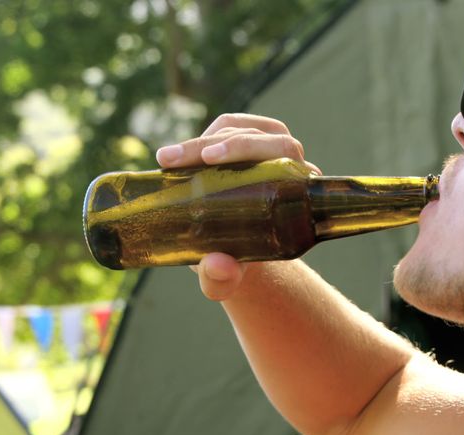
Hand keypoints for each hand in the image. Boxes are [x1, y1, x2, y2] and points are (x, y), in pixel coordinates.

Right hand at [156, 113, 319, 301]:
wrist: (232, 254)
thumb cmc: (234, 263)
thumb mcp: (227, 279)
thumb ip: (222, 279)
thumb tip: (216, 265)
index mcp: (296, 192)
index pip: (282, 153)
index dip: (247, 149)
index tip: (210, 159)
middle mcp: (288, 165)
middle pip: (258, 137)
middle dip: (210, 145)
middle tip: (172, 160)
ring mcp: (267, 148)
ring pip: (238, 128)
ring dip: (200, 141)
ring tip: (167, 159)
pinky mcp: (246, 141)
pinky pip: (228, 126)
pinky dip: (201, 137)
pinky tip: (175, 156)